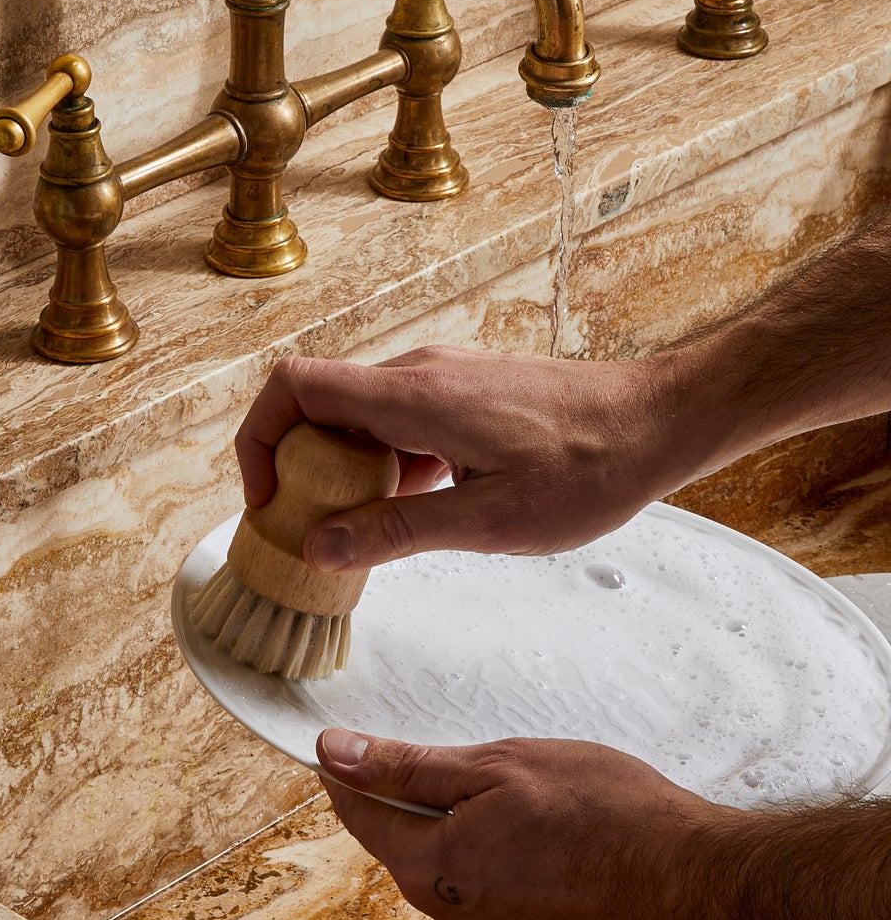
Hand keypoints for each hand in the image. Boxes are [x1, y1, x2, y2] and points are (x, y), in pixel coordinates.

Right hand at [235, 349, 689, 568]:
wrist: (659, 421)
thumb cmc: (588, 469)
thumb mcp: (489, 522)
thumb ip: (396, 530)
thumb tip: (317, 546)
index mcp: (412, 396)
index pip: (295, 385)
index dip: (260, 437)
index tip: (269, 498)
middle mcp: (416, 374)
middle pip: (317, 405)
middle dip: (298, 467)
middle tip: (312, 531)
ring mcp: (440, 378)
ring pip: (357, 416)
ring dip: (343, 469)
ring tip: (364, 531)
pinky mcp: (462, 391)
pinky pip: (396, 420)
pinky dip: (383, 463)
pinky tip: (417, 507)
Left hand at [316, 729, 729, 919]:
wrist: (703, 884)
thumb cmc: (610, 813)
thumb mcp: (503, 765)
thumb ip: (409, 766)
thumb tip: (334, 752)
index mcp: (438, 870)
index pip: (364, 819)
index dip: (351, 779)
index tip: (343, 754)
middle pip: (419, 858)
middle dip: (444, 818)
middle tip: (502, 788)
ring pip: (465, 894)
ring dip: (488, 860)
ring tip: (548, 833)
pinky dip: (524, 896)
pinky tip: (566, 872)